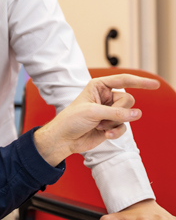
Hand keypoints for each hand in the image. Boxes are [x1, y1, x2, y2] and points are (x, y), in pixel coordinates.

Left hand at [34, 74, 159, 165]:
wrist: (64, 139)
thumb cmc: (71, 120)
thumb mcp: (93, 112)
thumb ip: (117, 112)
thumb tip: (138, 114)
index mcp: (98, 86)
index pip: (123, 80)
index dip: (140, 82)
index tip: (155, 85)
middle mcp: (106, 97)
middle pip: (128, 100)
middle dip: (117, 111)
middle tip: (100, 116)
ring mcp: (109, 111)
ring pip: (127, 115)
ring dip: (113, 122)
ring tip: (97, 124)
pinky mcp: (111, 124)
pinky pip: (124, 126)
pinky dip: (115, 131)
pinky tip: (105, 134)